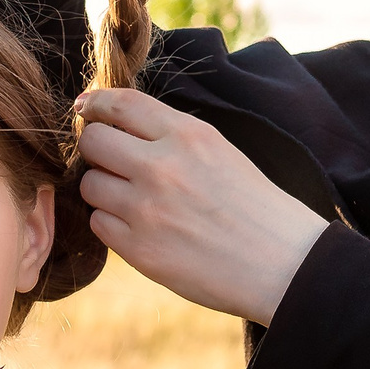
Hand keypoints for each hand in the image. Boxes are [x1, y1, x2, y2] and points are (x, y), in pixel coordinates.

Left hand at [76, 88, 327, 324]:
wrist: (283, 264)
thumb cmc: (256, 206)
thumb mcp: (220, 151)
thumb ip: (171, 136)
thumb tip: (117, 125)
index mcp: (187, 135)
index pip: (119, 104)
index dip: (95, 104)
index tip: (86, 109)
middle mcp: (161, 167)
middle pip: (92, 142)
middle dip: (96, 149)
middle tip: (112, 162)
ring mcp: (146, 210)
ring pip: (90, 185)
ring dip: (103, 190)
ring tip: (135, 201)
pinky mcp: (139, 249)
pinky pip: (99, 224)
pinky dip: (112, 224)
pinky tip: (141, 228)